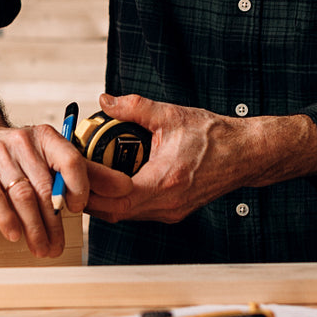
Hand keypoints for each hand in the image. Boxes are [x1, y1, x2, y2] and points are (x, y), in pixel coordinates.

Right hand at [0, 122, 88, 257]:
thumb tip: (124, 188)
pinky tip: (14, 235)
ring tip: (40, 248)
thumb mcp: (50, 157)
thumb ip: (87, 173)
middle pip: (46, 187)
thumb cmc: (17, 154)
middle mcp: (23, 142)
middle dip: (54, 223)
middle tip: (57, 247)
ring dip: (34, 228)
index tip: (77, 209)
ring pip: (23, 196)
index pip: (70, 160)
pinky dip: (7, 219)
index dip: (78, 187)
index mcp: (46, 137)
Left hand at [84, 93, 252, 223]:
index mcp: (164, 182)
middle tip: (71, 173)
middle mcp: (166, 204)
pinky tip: (111, 181)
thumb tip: (106, 101)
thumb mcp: (171, 115)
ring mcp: (169, 212)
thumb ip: (134, 107)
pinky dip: (119, 199)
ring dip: (102, 199)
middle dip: (88, 195)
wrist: (245, 154)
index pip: (113, 195)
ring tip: (85, 176)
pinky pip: (136, 211)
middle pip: (112, 212)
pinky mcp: (172, 211)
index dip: (89, 183)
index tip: (74, 164)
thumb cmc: (215, 137)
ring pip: (123, 215)